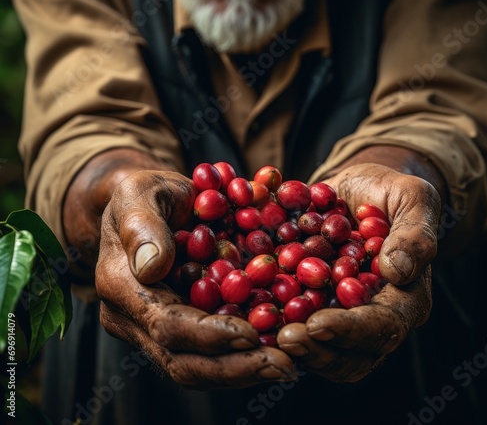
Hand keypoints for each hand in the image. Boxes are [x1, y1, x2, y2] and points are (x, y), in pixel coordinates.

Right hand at [95, 170, 295, 389]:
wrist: (150, 205)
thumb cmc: (146, 194)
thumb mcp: (138, 193)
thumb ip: (141, 225)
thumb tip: (152, 266)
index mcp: (121, 286)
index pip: (165, 324)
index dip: (208, 334)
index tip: (250, 333)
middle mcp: (134, 318)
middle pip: (181, 361)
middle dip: (233, 368)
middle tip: (283, 365)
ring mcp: (155, 327)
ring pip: (197, 367)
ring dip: (243, 371)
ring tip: (287, 365)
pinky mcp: (179, 326)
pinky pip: (210, 352)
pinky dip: (243, 356)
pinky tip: (275, 350)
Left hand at [277, 162, 440, 380]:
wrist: (355, 189)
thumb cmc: (389, 192)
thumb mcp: (413, 199)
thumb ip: (415, 233)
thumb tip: (396, 271)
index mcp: (404, 297)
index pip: (384, 326)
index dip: (351, 330)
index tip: (318, 323)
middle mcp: (371, 314)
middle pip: (350, 354)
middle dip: (316, 350)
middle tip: (284, 338)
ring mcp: (338, 312)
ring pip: (318, 348)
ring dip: (290, 344)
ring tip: (260, 330)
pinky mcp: (310, 301)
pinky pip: (292, 320)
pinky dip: (270, 320)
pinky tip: (247, 311)